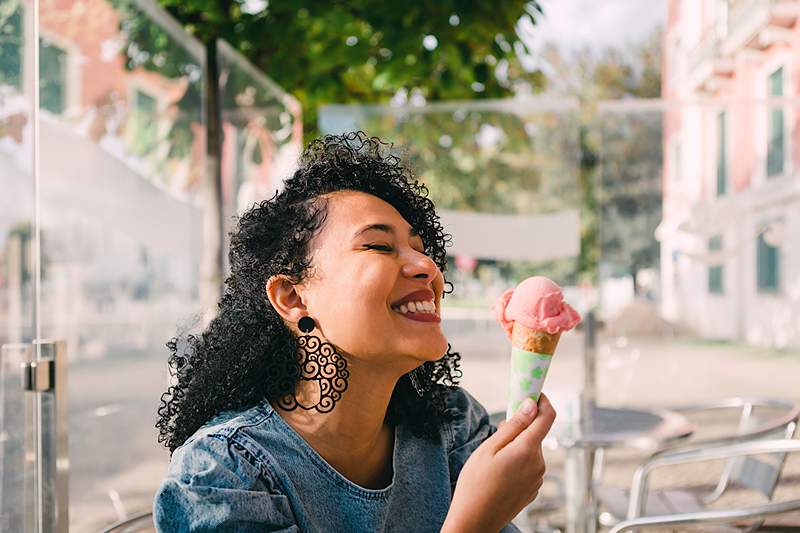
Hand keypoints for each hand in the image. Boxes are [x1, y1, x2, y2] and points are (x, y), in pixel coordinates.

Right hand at [442, 394, 555, 532]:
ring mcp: (537, 478)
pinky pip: (529, 465)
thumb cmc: (475, 484)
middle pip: (536, 433)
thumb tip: (530, 405)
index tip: (531, 393)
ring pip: (532, 450)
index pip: (547, 416)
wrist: (475, 521)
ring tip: (494, 457)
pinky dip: (518, 460)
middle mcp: (539, 464)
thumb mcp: (489, 448)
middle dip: (521, 426)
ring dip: (518, 445)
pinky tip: (499, 471)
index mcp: (528, 450)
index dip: (542, 401)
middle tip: (499, 430)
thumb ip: (513, 426)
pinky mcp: (532, 488)